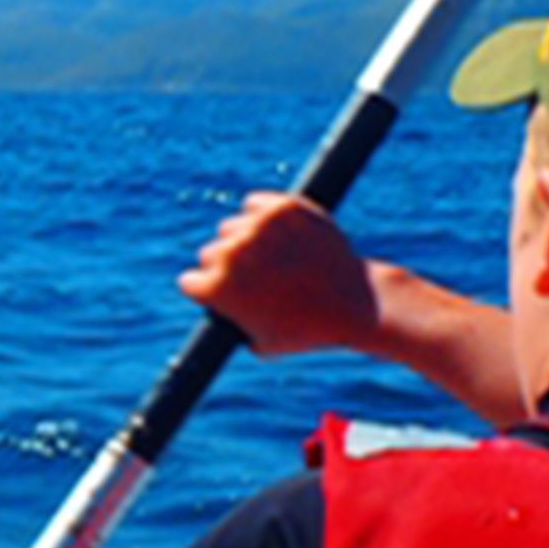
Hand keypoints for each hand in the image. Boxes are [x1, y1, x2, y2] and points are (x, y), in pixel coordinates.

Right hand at [177, 191, 377, 357]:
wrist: (357, 304)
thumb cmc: (309, 329)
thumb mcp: (260, 344)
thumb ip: (233, 324)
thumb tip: (224, 314)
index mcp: (216, 288)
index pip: (191, 281)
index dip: (209, 291)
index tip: (228, 295)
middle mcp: (230, 254)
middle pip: (210, 254)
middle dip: (229, 266)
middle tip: (259, 278)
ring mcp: (257, 227)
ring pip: (232, 228)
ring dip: (246, 240)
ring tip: (275, 258)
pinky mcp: (282, 207)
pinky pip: (254, 203)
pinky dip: (264, 215)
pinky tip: (279, 233)